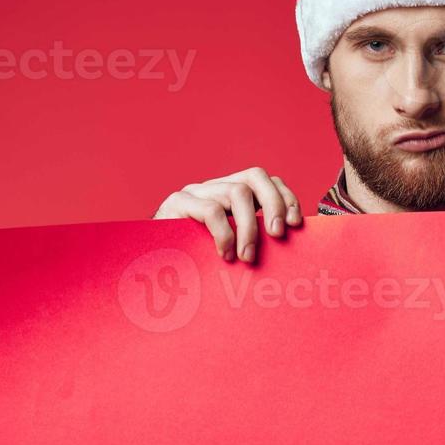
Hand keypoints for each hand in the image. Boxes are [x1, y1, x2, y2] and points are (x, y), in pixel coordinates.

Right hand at [154, 167, 302, 263]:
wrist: (148, 268)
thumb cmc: (196, 264)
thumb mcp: (232, 250)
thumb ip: (255, 243)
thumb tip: (293, 251)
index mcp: (231, 195)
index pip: (266, 181)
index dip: (285, 198)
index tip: (296, 225)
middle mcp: (214, 187)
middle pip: (255, 176)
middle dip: (274, 204)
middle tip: (278, 235)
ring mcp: (195, 192)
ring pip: (237, 192)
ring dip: (250, 227)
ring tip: (247, 257)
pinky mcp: (177, 204)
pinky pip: (211, 210)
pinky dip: (224, 234)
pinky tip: (224, 255)